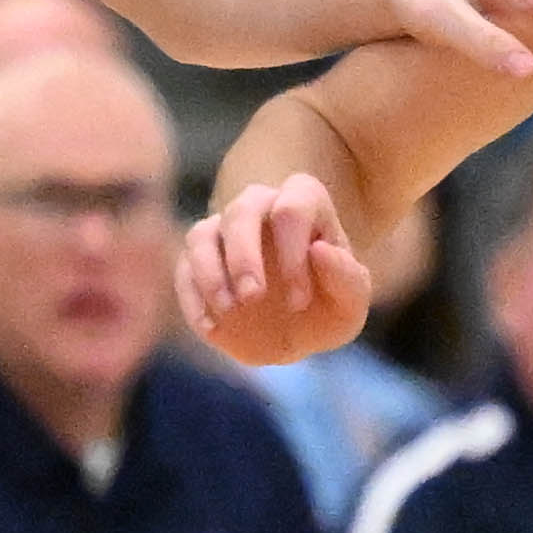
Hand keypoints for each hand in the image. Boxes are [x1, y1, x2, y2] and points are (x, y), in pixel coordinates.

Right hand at [179, 172, 370, 366]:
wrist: (296, 330)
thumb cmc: (328, 306)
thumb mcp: (350, 302)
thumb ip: (347, 278)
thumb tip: (319, 250)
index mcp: (303, 203)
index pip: (292, 209)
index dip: (293, 253)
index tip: (300, 302)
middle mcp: (259, 206)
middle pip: (241, 210)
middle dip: (244, 254)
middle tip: (252, 296)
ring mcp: (223, 232)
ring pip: (202, 234)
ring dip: (210, 273)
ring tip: (229, 311)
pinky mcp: (195, 262)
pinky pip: (182, 269)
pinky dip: (192, 298)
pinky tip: (211, 328)